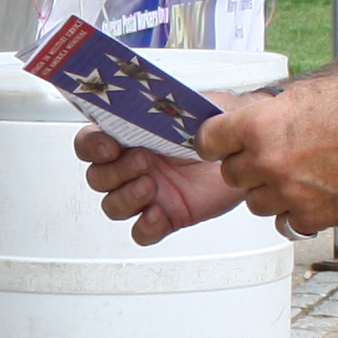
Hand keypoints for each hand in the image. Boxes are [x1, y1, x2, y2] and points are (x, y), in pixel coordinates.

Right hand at [74, 114, 252, 245]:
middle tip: (143, 161)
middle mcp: (133, 166)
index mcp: (131, 137)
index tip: (109, 146)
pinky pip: (141, 232)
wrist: (248, 152)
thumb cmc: (218, 127)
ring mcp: (148, 193)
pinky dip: (145, 227)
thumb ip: (162, 107)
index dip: (92, 147)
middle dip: (115, 172)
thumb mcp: (189, 107)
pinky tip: (159, 215)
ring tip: (151, 187)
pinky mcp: (166, 216)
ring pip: (113, 206)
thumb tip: (146, 104)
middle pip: (97, 178)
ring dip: (126, 198)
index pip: (90, 144)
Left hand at [197, 81, 337, 231]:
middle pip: (231, 176)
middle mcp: (268, 161)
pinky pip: (285, 223)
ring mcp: (290, 192)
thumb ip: (264, 116)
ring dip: (270, 193)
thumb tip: (241, 127)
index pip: (208, 142)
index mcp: (258, 125)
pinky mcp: (313, 216)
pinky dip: (295, 214)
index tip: (219, 147)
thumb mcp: (301, 96)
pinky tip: (312, 195)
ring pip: (255, 203)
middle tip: (272, 159)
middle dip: (247, 168)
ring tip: (299, 176)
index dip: (214, 144)